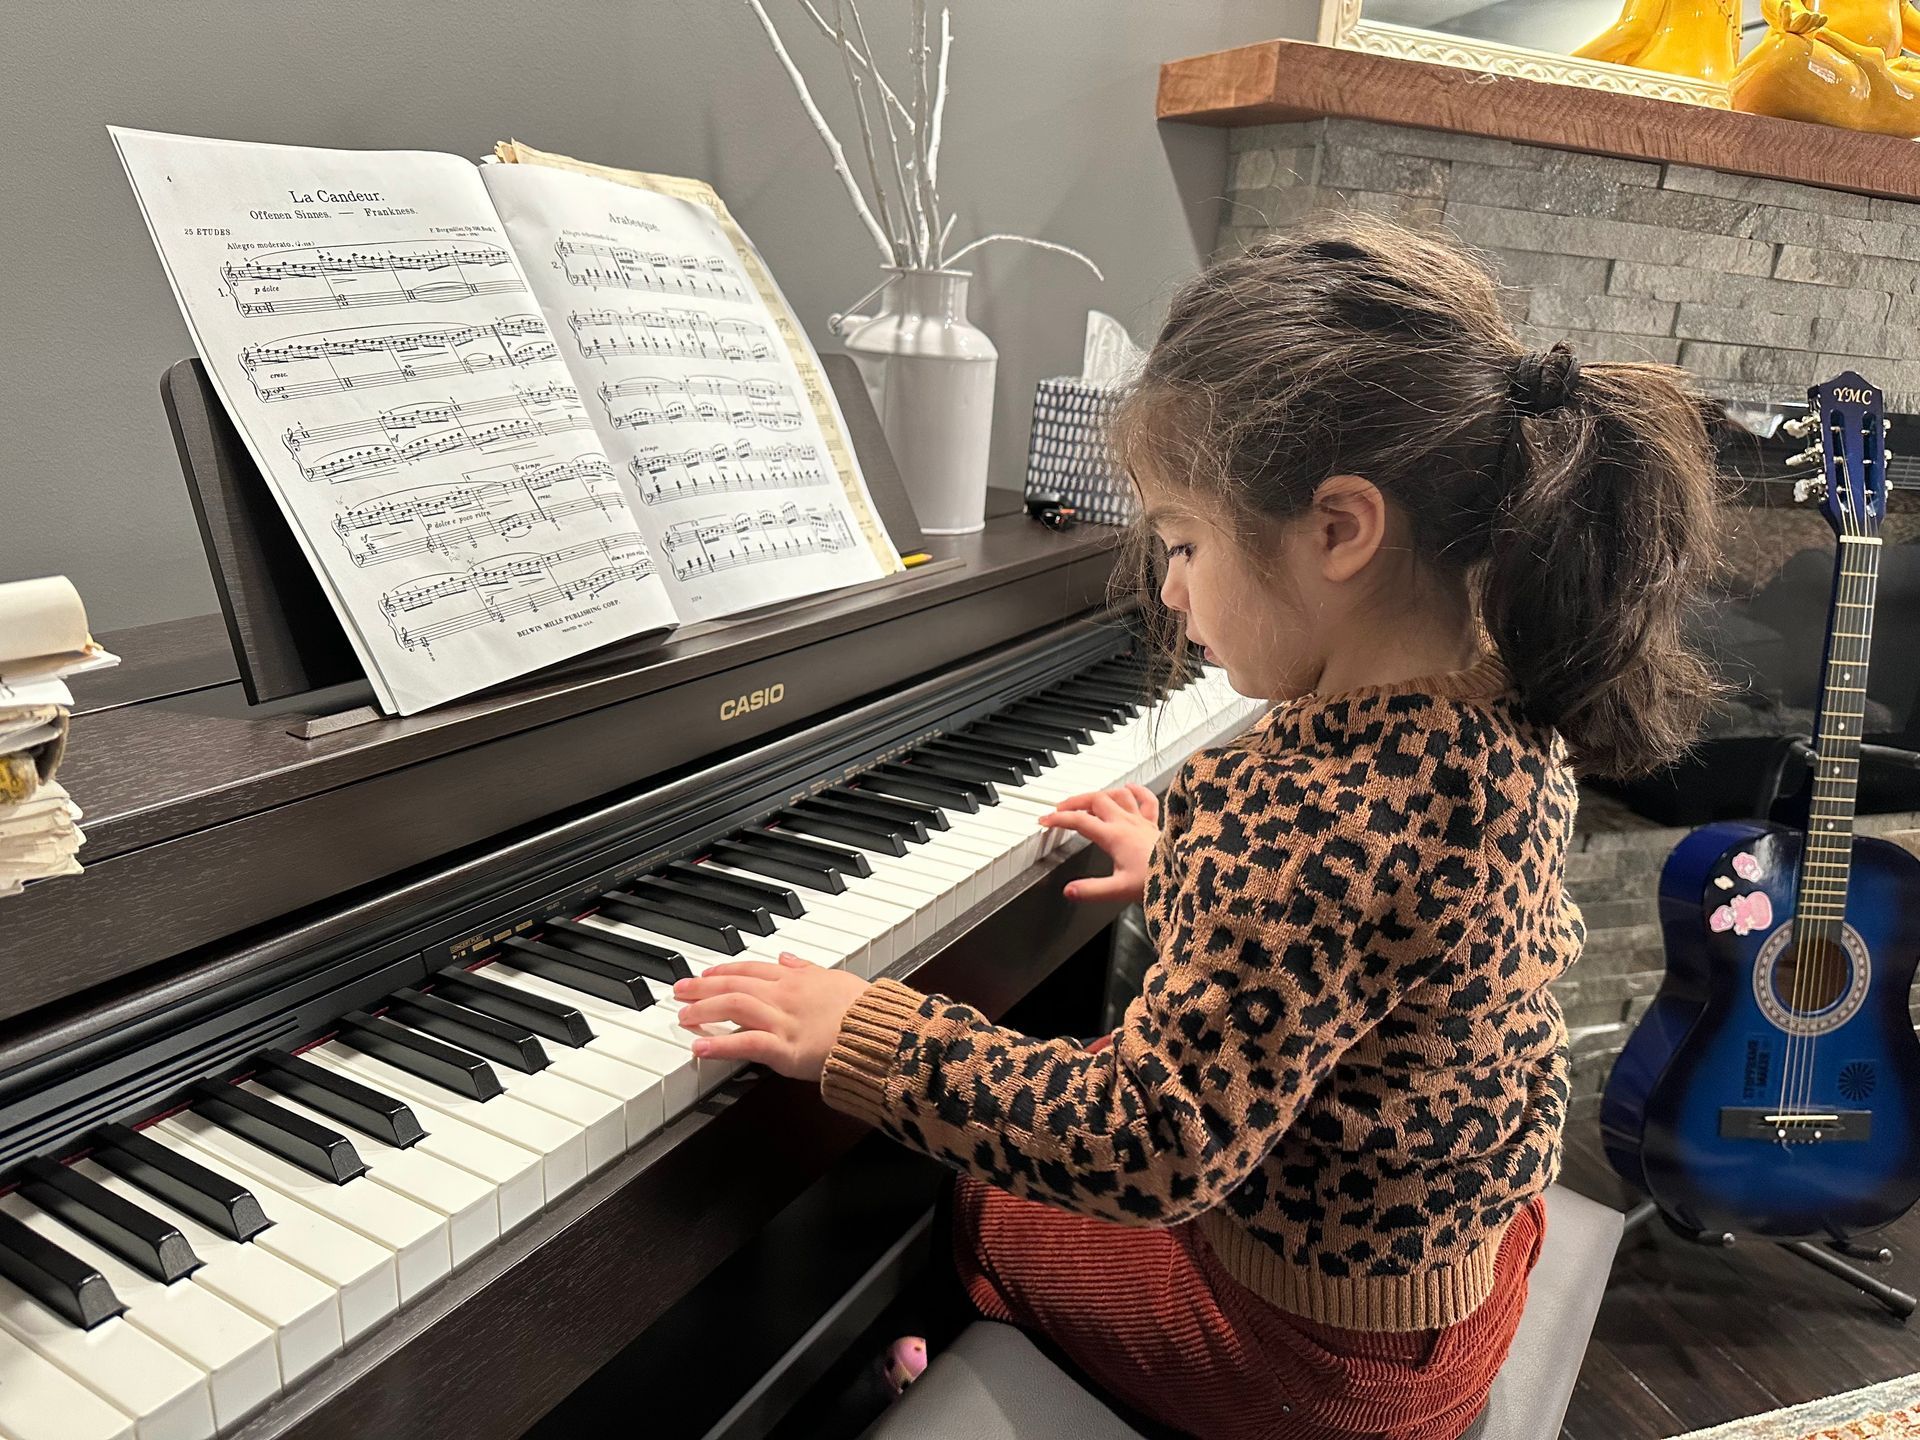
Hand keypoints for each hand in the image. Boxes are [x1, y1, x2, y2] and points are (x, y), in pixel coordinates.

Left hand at [672, 952, 871, 1081]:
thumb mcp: (836, 978)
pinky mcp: (785, 1049)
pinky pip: (746, 1044)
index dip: (724, 971)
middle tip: (679, 991)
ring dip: (704, 1010)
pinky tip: (699, 1050)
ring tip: (683, 1017)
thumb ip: (807, 968)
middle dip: (702, 987)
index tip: (705, 974)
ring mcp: (783, 1021)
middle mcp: (784, 996)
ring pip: (734, 1007)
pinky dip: (719, 1046)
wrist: (881, 1033)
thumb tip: (786, 957)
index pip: (751, 970)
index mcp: (797, 979)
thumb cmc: (866, 1010)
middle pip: (734, 985)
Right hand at [1037, 782, 1160, 904]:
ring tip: (1088, 799)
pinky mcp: (1154, 824)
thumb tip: (1069, 891)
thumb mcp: (1119, 890)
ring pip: (1117, 795)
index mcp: (1114, 836)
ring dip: (1099, 794)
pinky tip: (1129, 787)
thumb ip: (1091, 890)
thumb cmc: (1156, 880)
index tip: (1046, 820)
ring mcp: (1141, 821)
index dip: (1059, 819)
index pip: (1080, 821)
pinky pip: (1145, 800)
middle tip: (1061, 808)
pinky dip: (1135, 791)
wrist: (1185, 874)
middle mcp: (1126, 823)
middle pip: (1095, 800)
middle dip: (1074, 801)